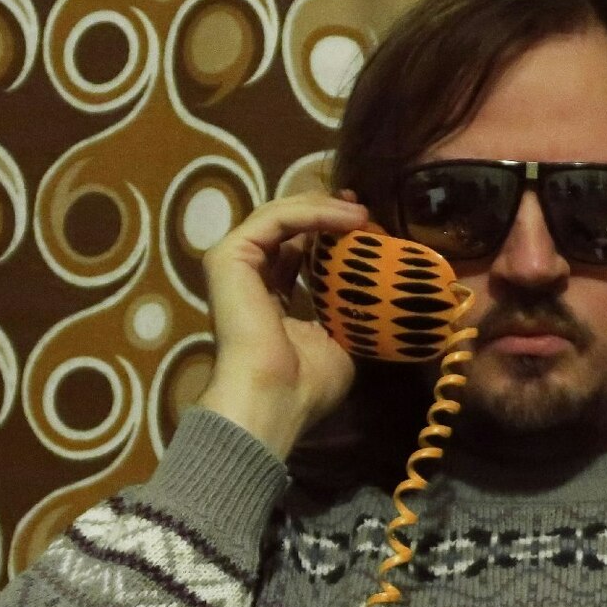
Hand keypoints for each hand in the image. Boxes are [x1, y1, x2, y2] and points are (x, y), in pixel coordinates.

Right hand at [196, 191, 370, 458]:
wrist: (275, 399)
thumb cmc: (306, 384)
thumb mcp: (339, 341)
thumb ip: (346, 311)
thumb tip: (377, 295)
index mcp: (270, 300)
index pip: (297, 252)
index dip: (329, 233)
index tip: (366, 224)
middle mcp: (249, 279)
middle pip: (287, 228)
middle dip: (326, 211)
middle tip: (363, 207)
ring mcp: (235, 266)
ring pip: (280, 217)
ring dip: (324, 209)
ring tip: (362, 213)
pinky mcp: (229, 257)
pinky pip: (275, 220)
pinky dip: (312, 213)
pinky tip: (347, 218)